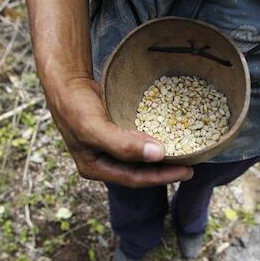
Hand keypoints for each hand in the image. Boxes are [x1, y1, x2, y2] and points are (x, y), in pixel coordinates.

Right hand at [46, 76, 193, 187]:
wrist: (68, 81)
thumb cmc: (75, 107)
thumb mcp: (94, 129)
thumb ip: (123, 145)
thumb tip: (159, 155)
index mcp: (96, 168)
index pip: (134, 179)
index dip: (161, 177)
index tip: (186, 171)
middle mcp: (105, 161)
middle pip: (139, 171)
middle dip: (164, 170)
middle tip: (191, 165)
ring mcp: (112, 147)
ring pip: (141, 157)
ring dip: (161, 157)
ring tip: (184, 154)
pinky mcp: (118, 132)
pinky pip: (139, 140)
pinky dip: (154, 140)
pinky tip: (169, 136)